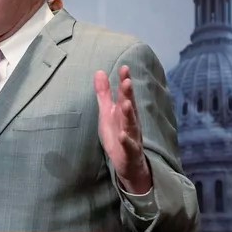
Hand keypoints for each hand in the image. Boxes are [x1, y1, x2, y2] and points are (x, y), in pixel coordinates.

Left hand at [95, 65, 151, 193]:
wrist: (129, 163)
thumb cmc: (118, 134)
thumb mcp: (107, 112)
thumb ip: (104, 93)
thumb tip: (99, 71)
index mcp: (124, 112)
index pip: (125, 94)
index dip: (125, 81)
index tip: (124, 68)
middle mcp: (130, 122)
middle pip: (130, 106)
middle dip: (128, 94)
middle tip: (127, 81)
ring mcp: (131, 136)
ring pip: (131, 124)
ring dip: (129, 114)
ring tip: (126, 104)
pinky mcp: (129, 152)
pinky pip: (129, 146)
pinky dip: (126, 140)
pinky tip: (122, 135)